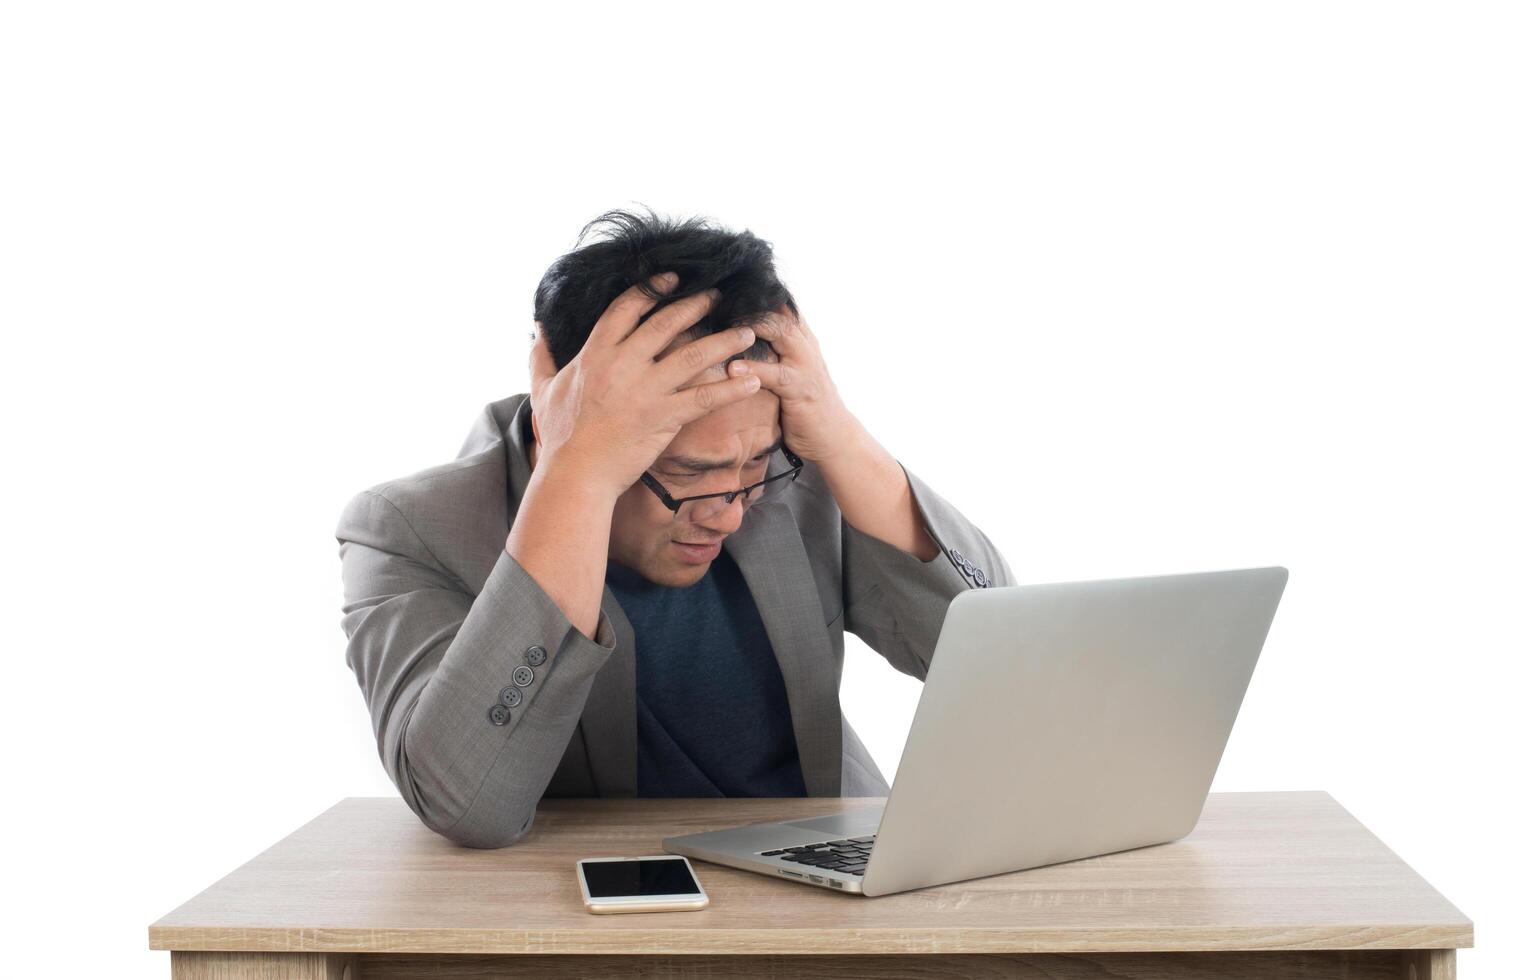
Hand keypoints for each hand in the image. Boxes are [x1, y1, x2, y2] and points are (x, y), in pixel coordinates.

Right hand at [527, 271, 763, 498]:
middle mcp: (624, 364)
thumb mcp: (544, 388)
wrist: (576, 474)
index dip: (653, 290)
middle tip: (718, 295)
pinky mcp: (665, 416)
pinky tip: (753, 380)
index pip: (627, 308)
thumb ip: (542, 356)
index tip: (673, 279)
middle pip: (666, 323)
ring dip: (724, 341)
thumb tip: (536, 330)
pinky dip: (731, 388)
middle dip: (696, 305)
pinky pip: (705, 397)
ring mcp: (646, 389)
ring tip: (747, 331)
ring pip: (693, 354)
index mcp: (596, 353)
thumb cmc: (561, 435)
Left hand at [727, 303, 858, 462]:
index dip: (753, 293)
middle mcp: (804, 345)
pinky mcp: (801, 390)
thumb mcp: (789, 369)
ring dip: (750, 326)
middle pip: (778, 309)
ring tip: (723, 322)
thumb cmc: (805, 403)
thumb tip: (737, 334)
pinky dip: (755, 370)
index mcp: (799, 338)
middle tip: (716, 296)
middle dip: (748, 301)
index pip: (778, 303)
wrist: (834, 437)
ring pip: (779, 333)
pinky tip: (734, 368)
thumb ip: (772, 349)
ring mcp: (805, 365)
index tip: (723, 287)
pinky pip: (776, 375)